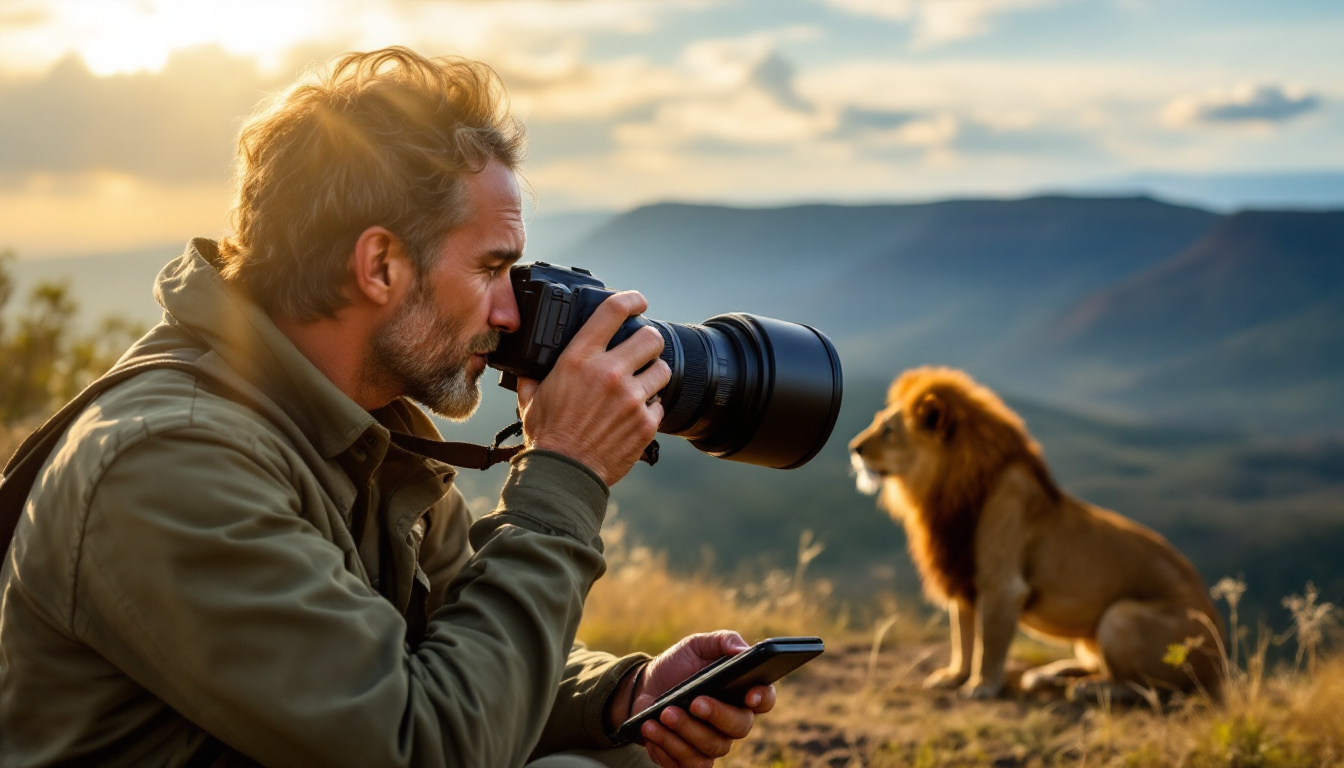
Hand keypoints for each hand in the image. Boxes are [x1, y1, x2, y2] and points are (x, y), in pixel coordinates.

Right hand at [515, 291, 669, 485]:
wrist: (564, 474)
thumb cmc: (547, 436)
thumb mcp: (531, 397)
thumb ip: (533, 374)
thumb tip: (529, 363)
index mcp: (580, 359)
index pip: (613, 312)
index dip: (631, 299)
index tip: (638, 301)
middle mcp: (609, 373)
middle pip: (651, 337)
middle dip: (648, 341)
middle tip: (642, 350)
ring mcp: (632, 398)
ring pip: (662, 370)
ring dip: (653, 375)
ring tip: (639, 385)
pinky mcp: (646, 422)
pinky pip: (660, 403)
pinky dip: (650, 407)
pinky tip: (634, 414)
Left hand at [631, 631, 776, 767]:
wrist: (643, 688)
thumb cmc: (677, 665)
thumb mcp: (697, 645)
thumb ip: (723, 641)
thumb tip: (742, 650)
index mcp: (740, 692)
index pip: (765, 699)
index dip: (762, 698)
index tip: (749, 695)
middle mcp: (732, 721)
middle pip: (739, 727)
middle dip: (716, 715)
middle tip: (693, 702)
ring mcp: (713, 743)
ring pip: (711, 747)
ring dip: (685, 731)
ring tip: (663, 713)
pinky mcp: (690, 759)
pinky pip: (688, 764)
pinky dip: (668, 747)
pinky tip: (652, 729)